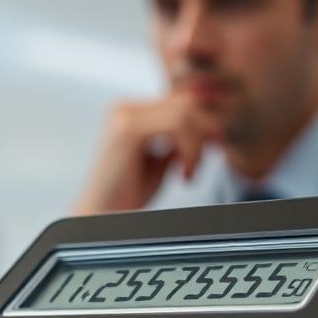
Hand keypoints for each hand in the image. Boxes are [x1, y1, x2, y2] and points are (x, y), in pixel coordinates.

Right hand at [73, 94, 219, 215]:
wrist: (102, 215)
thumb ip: (177, 140)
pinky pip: (176, 126)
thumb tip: (209, 127)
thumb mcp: (159, 161)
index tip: (214, 147)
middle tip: (204, 162)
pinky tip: (183, 175)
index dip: (203, 123)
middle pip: (185, 102)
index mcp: (130, 112)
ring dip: (197, 146)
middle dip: (205, 132)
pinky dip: (190, 150)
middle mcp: (125, 108)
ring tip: (189, 173)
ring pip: (184, 113)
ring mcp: (124, 115)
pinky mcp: (127, 129)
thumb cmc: (126, 194)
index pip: (179, 102)